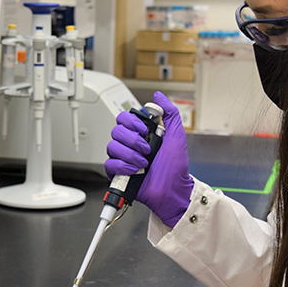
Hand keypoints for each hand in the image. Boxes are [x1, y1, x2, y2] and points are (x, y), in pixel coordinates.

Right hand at [105, 92, 193, 226]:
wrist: (173, 189)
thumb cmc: (175, 167)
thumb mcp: (177, 136)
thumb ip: (170, 113)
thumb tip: (159, 97)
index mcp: (142, 134)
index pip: (124, 118)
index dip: (133, 122)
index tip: (145, 130)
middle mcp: (131, 145)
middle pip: (116, 131)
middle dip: (133, 140)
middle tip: (147, 148)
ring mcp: (124, 158)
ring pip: (112, 146)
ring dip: (130, 154)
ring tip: (144, 162)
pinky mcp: (118, 173)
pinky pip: (109, 164)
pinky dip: (123, 166)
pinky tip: (135, 170)